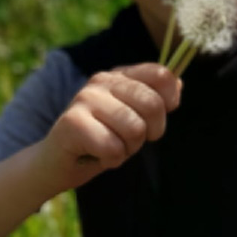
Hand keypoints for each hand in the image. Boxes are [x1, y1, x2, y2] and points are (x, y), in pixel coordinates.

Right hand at [38, 63, 180, 190]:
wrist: (58, 162)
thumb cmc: (101, 139)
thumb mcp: (133, 117)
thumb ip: (154, 99)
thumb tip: (178, 85)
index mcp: (120, 75)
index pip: (161, 74)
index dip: (169, 101)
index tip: (155, 120)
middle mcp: (102, 81)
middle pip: (153, 104)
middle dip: (150, 133)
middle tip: (130, 140)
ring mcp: (85, 99)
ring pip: (135, 129)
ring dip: (127, 149)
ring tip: (110, 146)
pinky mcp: (72, 122)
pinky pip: (113, 148)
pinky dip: (111, 160)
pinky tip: (96, 155)